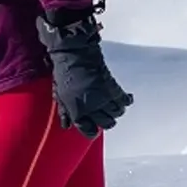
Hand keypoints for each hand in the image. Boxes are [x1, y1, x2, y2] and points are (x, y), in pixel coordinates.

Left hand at [37, 12, 133, 137]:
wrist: (74, 54)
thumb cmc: (63, 73)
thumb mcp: (60, 95)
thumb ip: (64, 112)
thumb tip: (66, 125)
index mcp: (76, 110)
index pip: (88, 130)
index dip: (91, 131)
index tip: (93, 130)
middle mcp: (91, 107)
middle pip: (106, 123)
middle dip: (106, 122)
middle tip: (105, 117)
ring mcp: (103, 97)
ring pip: (116, 113)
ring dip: (116, 112)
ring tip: (114, 107)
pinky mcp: (111, 87)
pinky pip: (123, 100)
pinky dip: (127, 101)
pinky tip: (127, 99)